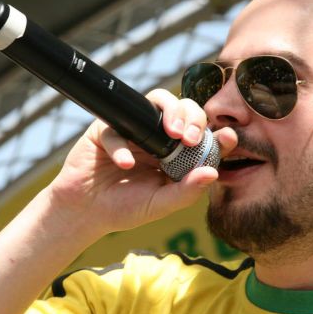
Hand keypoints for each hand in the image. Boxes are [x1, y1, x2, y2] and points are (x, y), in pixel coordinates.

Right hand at [48, 89, 237, 235]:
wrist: (85, 212)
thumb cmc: (125, 208)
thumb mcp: (160, 205)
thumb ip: (187, 191)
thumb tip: (213, 172)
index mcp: (176, 153)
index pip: (202, 135)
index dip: (216, 133)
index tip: (227, 137)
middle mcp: (157, 135)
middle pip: (184, 108)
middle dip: (194, 118)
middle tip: (191, 139)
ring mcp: (133, 128)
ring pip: (157, 101)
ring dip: (170, 113)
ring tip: (173, 135)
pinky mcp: (106, 128)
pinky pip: (118, 127)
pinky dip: (122, 145)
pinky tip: (126, 164)